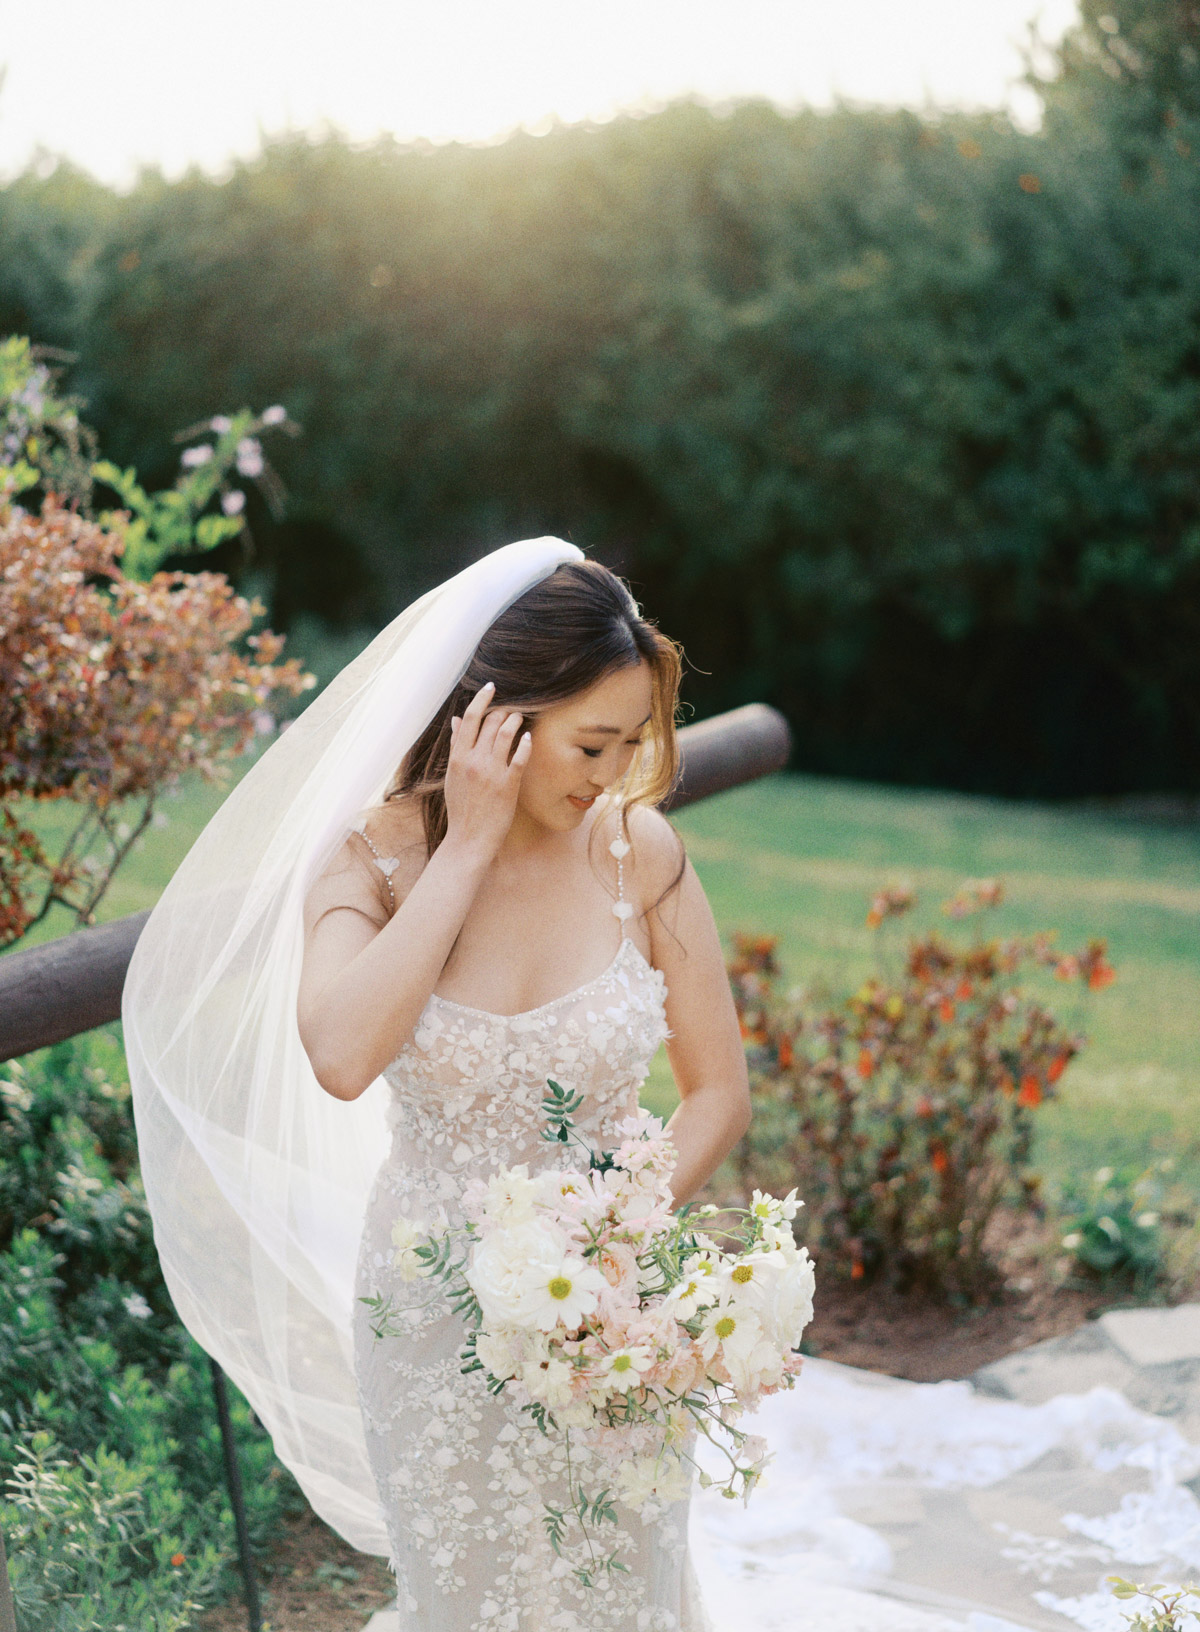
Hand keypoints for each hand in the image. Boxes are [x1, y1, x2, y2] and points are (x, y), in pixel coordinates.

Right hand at [442, 682, 531, 859]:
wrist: (469, 839)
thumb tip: (456, 721)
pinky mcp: (508, 785)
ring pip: (506, 733)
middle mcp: (473, 761)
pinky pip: (520, 757)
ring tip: (522, 717)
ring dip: (516, 721)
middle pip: (490, 722)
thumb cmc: (461, 808)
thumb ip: (456, 747)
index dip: (481, 698)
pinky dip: (525, 744)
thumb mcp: (452, 776)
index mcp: (458, 757)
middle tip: (512, 708)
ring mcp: (491, 772)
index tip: (491, 687)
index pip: (470, 718)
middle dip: (503, 710)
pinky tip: (529, 738)